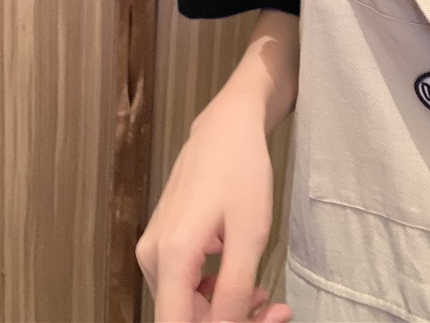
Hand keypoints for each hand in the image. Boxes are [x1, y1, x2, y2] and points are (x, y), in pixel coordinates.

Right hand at [136, 96, 292, 322]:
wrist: (227, 127)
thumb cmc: (241, 169)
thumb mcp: (249, 233)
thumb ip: (234, 289)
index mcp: (170, 256)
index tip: (258, 322)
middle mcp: (152, 256)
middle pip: (183, 317)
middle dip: (231, 322)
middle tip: (277, 312)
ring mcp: (154, 246)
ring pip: (185, 303)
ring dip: (226, 311)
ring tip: (268, 298)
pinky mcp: (164, 239)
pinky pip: (184, 282)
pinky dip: (215, 291)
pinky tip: (246, 282)